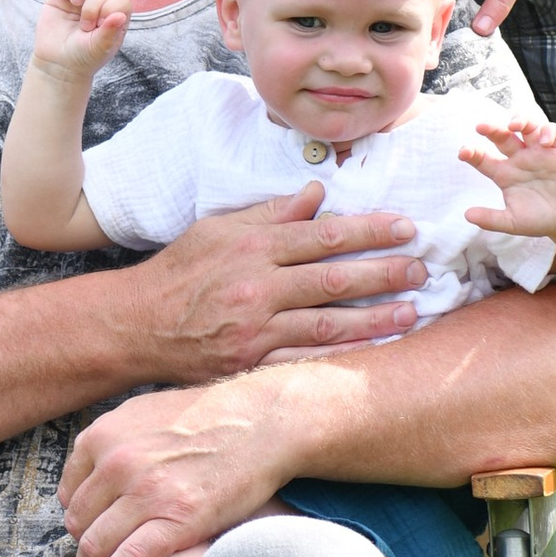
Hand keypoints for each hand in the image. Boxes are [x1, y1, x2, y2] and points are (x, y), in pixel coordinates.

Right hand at [29, 0, 130, 80]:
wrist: (56, 63)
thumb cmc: (83, 58)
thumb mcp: (98, 49)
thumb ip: (109, 33)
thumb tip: (120, 16)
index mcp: (115, 17)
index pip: (121, 0)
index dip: (110, 9)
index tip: (98, 26)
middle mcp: (101, 4)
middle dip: (92, 7)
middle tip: (84, 27)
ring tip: (74, 2)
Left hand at [60, 375, 296, 556]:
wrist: (263, 422)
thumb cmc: (209, 418)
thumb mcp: (145, 413)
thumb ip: (112, 440)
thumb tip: (88, 471)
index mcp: (104, 435)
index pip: (69, 493)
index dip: (80, 516)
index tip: (92, 528)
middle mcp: (118, 463)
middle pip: (78, 522)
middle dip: (85, 542)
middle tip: (100, 555)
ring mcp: (147, 494)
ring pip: (95, 545)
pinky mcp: (177, 522)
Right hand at [126, 184, 427, 383]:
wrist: (134, 326)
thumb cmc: (179, 273)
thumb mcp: (217, 228)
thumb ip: (269, 212)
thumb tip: (317, 193)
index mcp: (251, 246)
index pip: (322, 235)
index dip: (368, 231)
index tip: (405, 228)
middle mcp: (256, 286)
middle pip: (332, 278)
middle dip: (383, 272)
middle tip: (421, 267)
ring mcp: (254, 329)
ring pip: (327, 322)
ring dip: (376, 317)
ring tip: (413, 309)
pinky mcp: (250, 363)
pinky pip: (306, 359)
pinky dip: (343, 354)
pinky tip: (375, 348)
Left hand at [460, 115, 555, 237]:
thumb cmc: (540, 219)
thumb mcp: (514, 222)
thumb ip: (491, 219)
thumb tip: (467, 215)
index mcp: (505, 173)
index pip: (483, 158)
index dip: (472, 153)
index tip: (464, 152)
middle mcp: (520, 159)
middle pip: (502, 136)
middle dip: (492, 129)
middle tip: (481, 127)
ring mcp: (539, 152)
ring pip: (528, 126)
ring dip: (520, 120)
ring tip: (514, 125)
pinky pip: (553, 132)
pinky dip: (548, 131)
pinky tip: (543, 142)